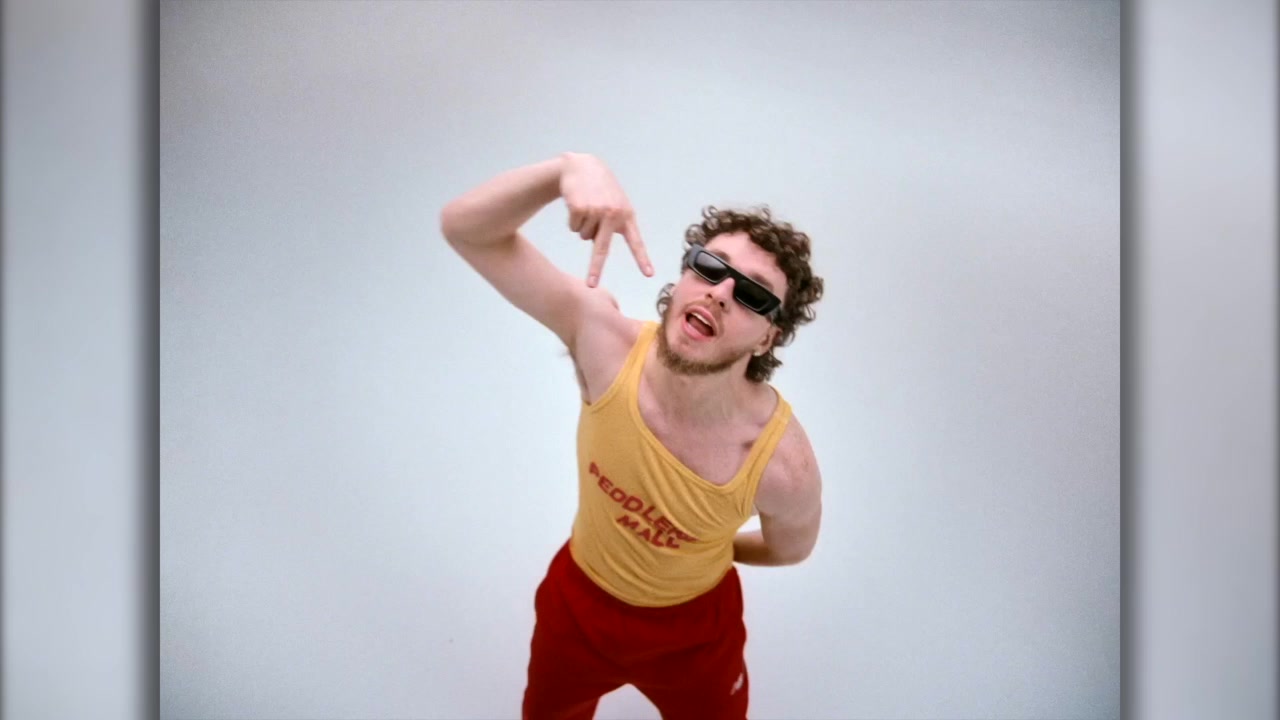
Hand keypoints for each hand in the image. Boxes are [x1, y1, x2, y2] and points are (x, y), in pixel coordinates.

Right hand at [559, 152, 654, 286]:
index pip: (636, 241)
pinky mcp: (579, 208)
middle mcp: (613, 214)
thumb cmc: (600, 189)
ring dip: (583, 226)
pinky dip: (573, 220)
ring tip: (587, 206)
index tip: (649, 274)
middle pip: (602, 248)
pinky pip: (574, 228)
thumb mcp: (615, 203)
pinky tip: (577, 203)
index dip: (642, 259)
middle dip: (595, 269)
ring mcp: (596, 211)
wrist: (581, 166)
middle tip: (591, 285)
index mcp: (626, 215)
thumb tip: (599, 249)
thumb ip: (615, 224)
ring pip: (584, 237)